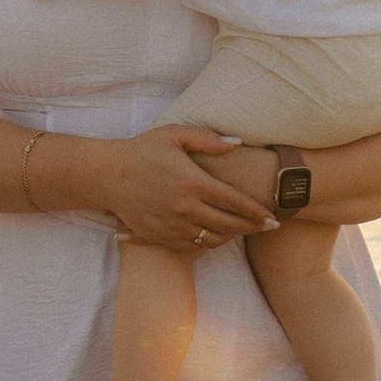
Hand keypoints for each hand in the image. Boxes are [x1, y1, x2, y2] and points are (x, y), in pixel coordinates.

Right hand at [93, 127, 274, 253]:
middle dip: (252, 228)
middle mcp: (185, 208)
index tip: (273, 218)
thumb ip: (208, 139)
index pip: (235, 202)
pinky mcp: (160, 236)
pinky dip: (206, 242)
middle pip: (229, 225)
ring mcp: (172, 226)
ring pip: (212, 239)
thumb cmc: (142, 150)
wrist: (107, 175)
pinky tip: (214, 233)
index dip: (257, 212)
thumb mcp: (175, 134)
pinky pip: (191, 246)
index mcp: (193, 183)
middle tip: (267, 228)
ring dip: (230, 236)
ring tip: (240, 228)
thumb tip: (237, 144)